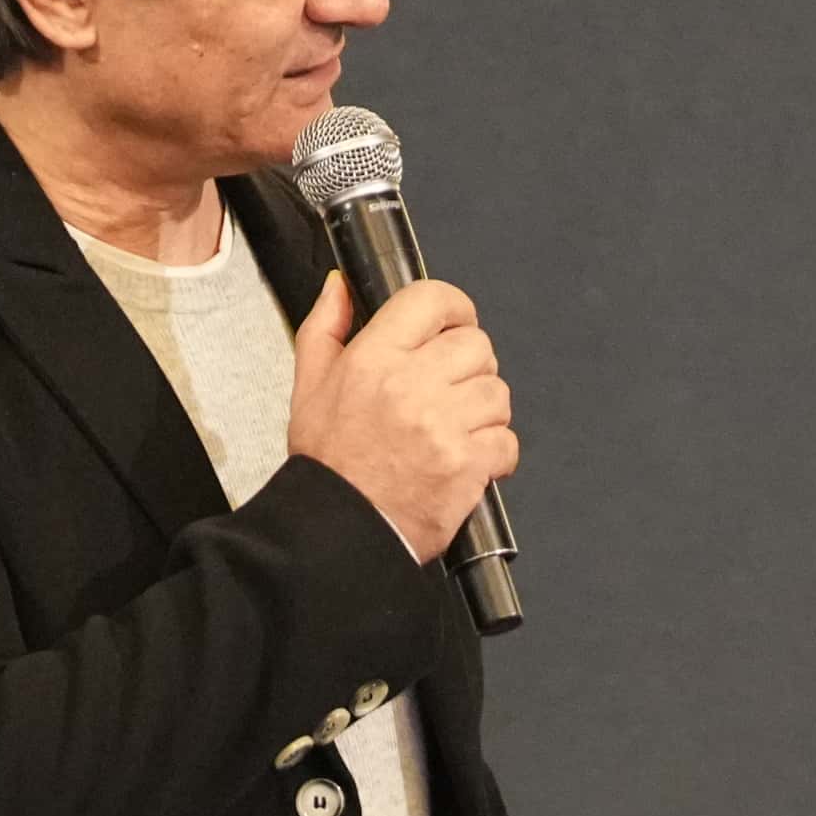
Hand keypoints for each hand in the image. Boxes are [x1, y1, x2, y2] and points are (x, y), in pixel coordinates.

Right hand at [289, 270, 516, 560]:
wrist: (337, 529)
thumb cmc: (328, 464)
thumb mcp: (309, 385)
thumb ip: (327, 327)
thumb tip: (341, 286)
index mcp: (372, 359)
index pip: (432, 300)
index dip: (454, 309)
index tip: (456, 325)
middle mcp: (409, 385)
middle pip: (476, 345)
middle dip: (471, 366)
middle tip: (451, 391)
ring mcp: (442, 425)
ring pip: (498, 392)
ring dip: (485, 411)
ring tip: (455, 429)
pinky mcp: (466, 463)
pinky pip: (507, 440)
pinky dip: (496, 452)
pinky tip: (466, 460)